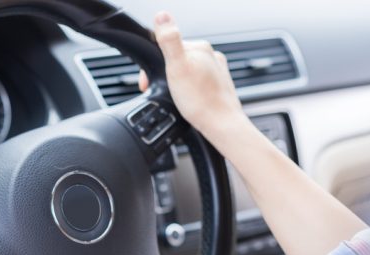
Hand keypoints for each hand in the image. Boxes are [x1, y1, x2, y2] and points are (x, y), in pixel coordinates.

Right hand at [140, 12, 245, 142]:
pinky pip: (198, 82)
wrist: (221, 125)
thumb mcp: (177, 67)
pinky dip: (190, 90)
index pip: (168, 47)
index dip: (154, 66)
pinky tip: (190, 100)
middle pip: (177, 59)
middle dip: (166, 75)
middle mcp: (210, 55)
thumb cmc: (200, 101)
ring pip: (188, 71)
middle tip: (165, 93)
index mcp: (199, 47)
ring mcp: (217, 70)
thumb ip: (169, 40)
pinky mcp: (219, 85)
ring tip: (178, 97)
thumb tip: (162, 15)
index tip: (148, 83)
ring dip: (177, 82)